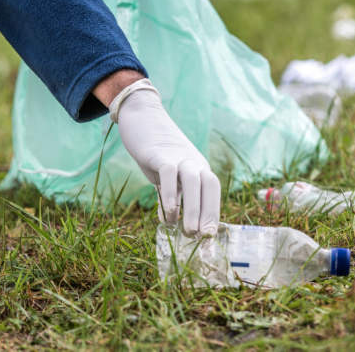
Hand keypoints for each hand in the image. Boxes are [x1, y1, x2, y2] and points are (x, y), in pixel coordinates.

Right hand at [109, 79, 220, 237]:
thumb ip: (169, 195)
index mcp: (198, 167)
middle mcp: (193, 161)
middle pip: (209, 186)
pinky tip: (168, 212)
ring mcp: (178, 156)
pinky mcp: (160, 153)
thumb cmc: (154, 150)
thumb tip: (169, 221)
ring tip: (187, 231)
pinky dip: (171, 193)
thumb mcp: (164, 175)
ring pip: (194, 181)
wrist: (141, 116)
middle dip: (208, 213)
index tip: (209, 238)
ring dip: (193, 208)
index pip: (212, 191)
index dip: (213, 213)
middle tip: (202, 239)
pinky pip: (170, 174)